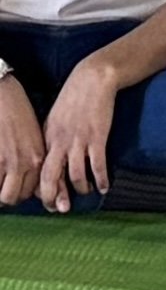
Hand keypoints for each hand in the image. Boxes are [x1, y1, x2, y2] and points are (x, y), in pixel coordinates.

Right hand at [0, 75, 44, 208]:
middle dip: (8, 196)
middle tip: (2, 187)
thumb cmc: (15, 111)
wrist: (2, 92)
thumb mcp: (32, 135)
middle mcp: (27, 161)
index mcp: (38, 155)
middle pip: (17, 197)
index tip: (17, 190)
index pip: (37, 191)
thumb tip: (34, 187)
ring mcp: (9, 161)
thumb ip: (33, 159)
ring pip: (4, 197)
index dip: (23, 193)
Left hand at [38, 52, 119, 209]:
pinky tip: (104, 186)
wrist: (94, 77)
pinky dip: (101, 179)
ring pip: (75, 175)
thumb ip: (53, 138)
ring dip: (81, 188)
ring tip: (88, 191)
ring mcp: (78, 140)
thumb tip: (53, 160)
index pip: (40, 170)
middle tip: (62, 209)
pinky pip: (97, 166)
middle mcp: (60, 141)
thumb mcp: (56, 116)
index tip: (49, 200)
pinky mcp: (97, 136)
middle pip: (50, 178)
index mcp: (48, 137)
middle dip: (54, 198)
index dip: (43, 189)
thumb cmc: (76, 95)